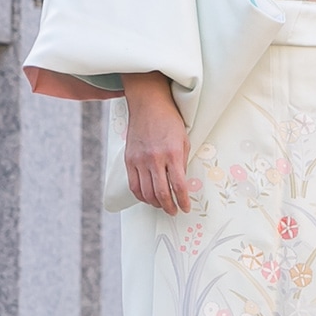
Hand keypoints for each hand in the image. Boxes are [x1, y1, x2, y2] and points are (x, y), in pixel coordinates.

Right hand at [123, 73, 192, 214]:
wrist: (148, 104)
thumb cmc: (169, 120)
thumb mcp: (184, 140)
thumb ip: (182, 163)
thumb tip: (181, 185)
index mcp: (173, 153)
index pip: (178, 186)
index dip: (183, 200)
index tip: (186, 207)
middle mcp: (155, 159)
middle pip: (161, 193)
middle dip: (169, 206)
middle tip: (174, 211)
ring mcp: (140, 160)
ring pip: (146, 192)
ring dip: (155, 203)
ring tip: (162, 206)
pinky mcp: (129, 159)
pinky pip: (133, 185)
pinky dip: (141, 195)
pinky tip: (148, 197)